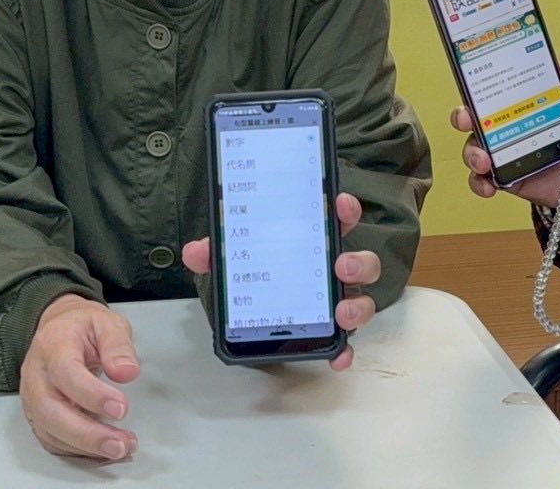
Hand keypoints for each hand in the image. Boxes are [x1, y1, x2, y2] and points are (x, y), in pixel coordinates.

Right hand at [20, 294, 139, 460]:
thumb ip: (118, 346)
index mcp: (52, 346)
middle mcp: (36, 375)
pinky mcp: (37, 415)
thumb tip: (127, 372)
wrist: (57, 329)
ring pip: (50, 431)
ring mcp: (32, 398)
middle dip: (88, 434)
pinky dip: (76, 451)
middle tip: (120, 443)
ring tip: (119, 448)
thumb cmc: (81, 327)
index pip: (66, 373)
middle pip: (52, 411)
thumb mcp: (106, 323)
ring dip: (85, 446)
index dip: (92, 395)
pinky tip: (101, 451)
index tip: (121, 408)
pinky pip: (51, 440)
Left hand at [181, 191, 378, 371]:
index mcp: (314, 243)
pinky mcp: (331, 332)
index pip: (338, 219)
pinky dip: (345, 350)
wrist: (252, 314)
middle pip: (361, 262)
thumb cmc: (257, 274)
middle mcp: (333, 272)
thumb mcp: (234, 259)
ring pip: (362, 300)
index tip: (340, 204)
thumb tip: (197, 252)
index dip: (345, 209)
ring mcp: (336, 301)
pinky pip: (346, 342)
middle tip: (341, 266)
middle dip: (358, 262)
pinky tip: (338, 357)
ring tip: (341, 312)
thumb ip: (218, 252)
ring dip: (357, 305)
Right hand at [451, 49, 559, 212]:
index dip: (477, 81)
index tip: (471, 78)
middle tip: (467, 120)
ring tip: (484, 162)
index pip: (496, 87)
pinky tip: (489, 186)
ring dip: (472, 153)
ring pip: (474, 147)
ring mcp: (506, 151)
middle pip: (475, 116)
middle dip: (462, 116)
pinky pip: (482, 180)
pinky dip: (480, 183)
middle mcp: (510, 124)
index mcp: (527, 102)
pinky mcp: (506, 177)